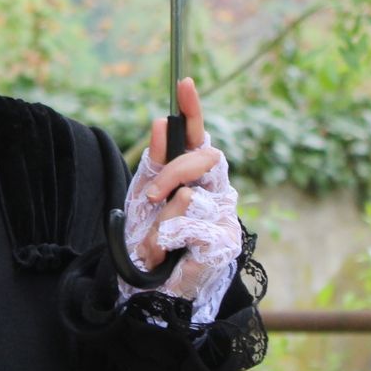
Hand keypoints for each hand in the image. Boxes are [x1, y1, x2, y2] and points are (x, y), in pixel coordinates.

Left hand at [132, 76, 228, 273]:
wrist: (151, 287)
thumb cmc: (151, 240)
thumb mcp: (144, 198)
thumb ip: (155, 163)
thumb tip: (161, 122)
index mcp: (196, 176)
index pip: (197, 137)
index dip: (192, 109)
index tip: (183, 83)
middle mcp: (216, 190)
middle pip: (204, 157)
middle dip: (171, 172)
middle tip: (150, 197)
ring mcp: (225, 214)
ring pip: (190, 197)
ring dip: (161, 223)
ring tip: (156, 243)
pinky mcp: (225, 241)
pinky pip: (190, 226)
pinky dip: (168, 240)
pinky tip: (169, 254)